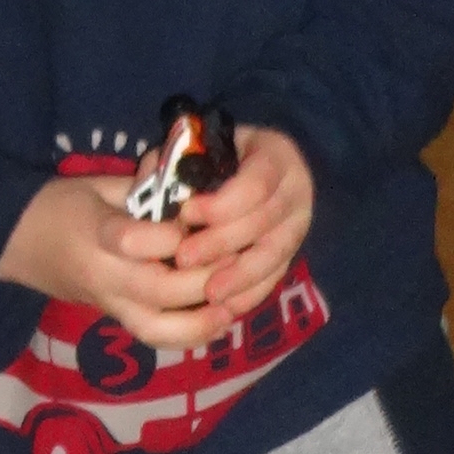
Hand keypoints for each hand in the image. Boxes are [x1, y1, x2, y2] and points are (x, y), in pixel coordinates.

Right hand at [0, 173, 230, 352]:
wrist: (12, 242)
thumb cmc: (57, 205)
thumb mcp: (98, 185)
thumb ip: (145, 189)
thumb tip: (194, 186)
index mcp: (94, 233)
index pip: (133, 241)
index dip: (170, 235)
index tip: (195, 221)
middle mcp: (103, 276)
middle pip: (158, 291)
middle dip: (202, 280)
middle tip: (236, 261)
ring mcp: (108, 303)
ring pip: (156, 328)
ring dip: (199, 322)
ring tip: (232, 307)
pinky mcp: (113, 317)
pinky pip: (153, 335)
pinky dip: (188, 335)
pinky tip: (219, 321)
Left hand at [167, 126, 313, 329]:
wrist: (244, 169)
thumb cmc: (212, 157)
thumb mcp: (194, 147)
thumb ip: (174, 164)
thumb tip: (155, 195)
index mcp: (275, 152)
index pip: (256, 182)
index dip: (222, 203)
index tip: (186, 213)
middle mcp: (296, 187)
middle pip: (265, 220)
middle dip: (223, 242)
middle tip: (183, 259)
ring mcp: (298, 222)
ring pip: (274, 253)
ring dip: (240, 276)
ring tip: (209, 293)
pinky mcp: (292, 251)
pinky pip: (276, 276)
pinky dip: (252, 293)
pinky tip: (227, 306)